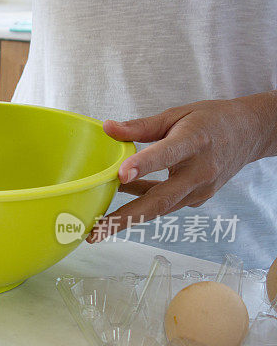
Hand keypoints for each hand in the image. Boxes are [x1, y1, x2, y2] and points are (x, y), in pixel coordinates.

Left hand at [88, 91, 276, 242]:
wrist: (250, 133)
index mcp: (194, 141)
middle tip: (96, 231)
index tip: (120, 175)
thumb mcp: (176, 114)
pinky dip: (141, 203)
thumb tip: (107, 127)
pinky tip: (119, 204)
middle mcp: (200, 171)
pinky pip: (165, 203)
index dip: (143, 166)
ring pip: (160, 207)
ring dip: (128, 217)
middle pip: (160, 199)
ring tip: (98, 226)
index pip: (167, 154)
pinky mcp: (198, 199)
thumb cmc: (210, 120)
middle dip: (125, 218)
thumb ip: (140, 126)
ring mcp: (201, 190)